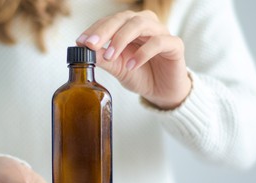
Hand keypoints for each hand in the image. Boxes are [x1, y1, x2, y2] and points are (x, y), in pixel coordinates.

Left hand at [77, 10, 191, 109]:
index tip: (81, 41)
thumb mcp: (118, 68)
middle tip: (91, 45)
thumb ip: (103, 59)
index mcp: (129, 27)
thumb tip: (84, 52)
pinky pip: (159, 42)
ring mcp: (161, 32)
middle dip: (105, 31)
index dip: (95, 29)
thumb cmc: (141, 75)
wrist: (162, 91)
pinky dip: (143, 53)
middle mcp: (145, 25)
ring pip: (140, 24)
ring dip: (122, 39)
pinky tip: (132, 65)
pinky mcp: (175, 45)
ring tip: (110, 56)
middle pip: (124, 18)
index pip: (110, 21)